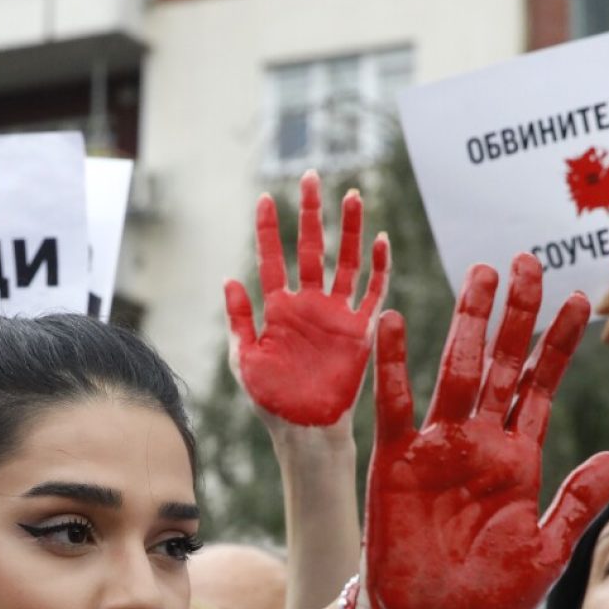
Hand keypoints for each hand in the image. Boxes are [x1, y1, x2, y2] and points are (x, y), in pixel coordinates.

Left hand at [224, 170, 389, 427]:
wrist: (305, 430)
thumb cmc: (271, 401)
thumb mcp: (244, 360)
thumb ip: (239, 320)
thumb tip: (229, 280)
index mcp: (278, 309)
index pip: (273, 258)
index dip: (270, 230)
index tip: (265, 198)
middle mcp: (308, 305)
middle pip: (312, 248)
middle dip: (311, 214)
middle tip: (310, 177)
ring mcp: (336, 315)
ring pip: (346, 262)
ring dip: (350, 230)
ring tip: (351, 195)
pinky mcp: (360, 330)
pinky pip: (373, 292)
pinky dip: (379, 268)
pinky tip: (380, 240)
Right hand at [363, 254, 608, 608]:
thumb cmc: (489, 598)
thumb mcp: (546, 551)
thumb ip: (576, 500)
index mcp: (518, 460)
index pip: (541, 388)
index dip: (560, 345)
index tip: (582, 300)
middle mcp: (479, 443)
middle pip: (501, 364)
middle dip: (516, 316)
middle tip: (527, 262)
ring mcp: (436, 447)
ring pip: (454, 370)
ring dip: (466, 323)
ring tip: (480, 276)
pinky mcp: (395, 461)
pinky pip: (393, 405)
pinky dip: (390, 366)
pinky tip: (391, 324)